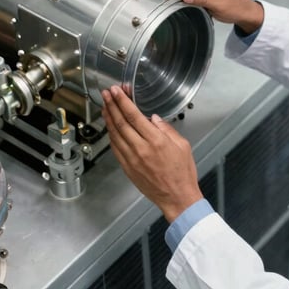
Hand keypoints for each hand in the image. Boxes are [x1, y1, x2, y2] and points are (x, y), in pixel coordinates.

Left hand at [101, 85, 202, 221]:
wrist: (177, 197)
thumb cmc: (182, 173)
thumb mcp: (183, 145)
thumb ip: (167, 129)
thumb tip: (154, 119)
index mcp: (156, 140)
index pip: (134, 116)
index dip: (123, 101)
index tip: (117, 91)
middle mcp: (141, 149)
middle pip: (121, 122)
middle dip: (112, 105)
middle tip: (106, 94)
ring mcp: (132, 159)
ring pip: (115, 134)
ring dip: (108, 119)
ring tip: (105, 106)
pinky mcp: (127, 168)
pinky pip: (115, 148)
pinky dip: (111, 135)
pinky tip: (110, 127)